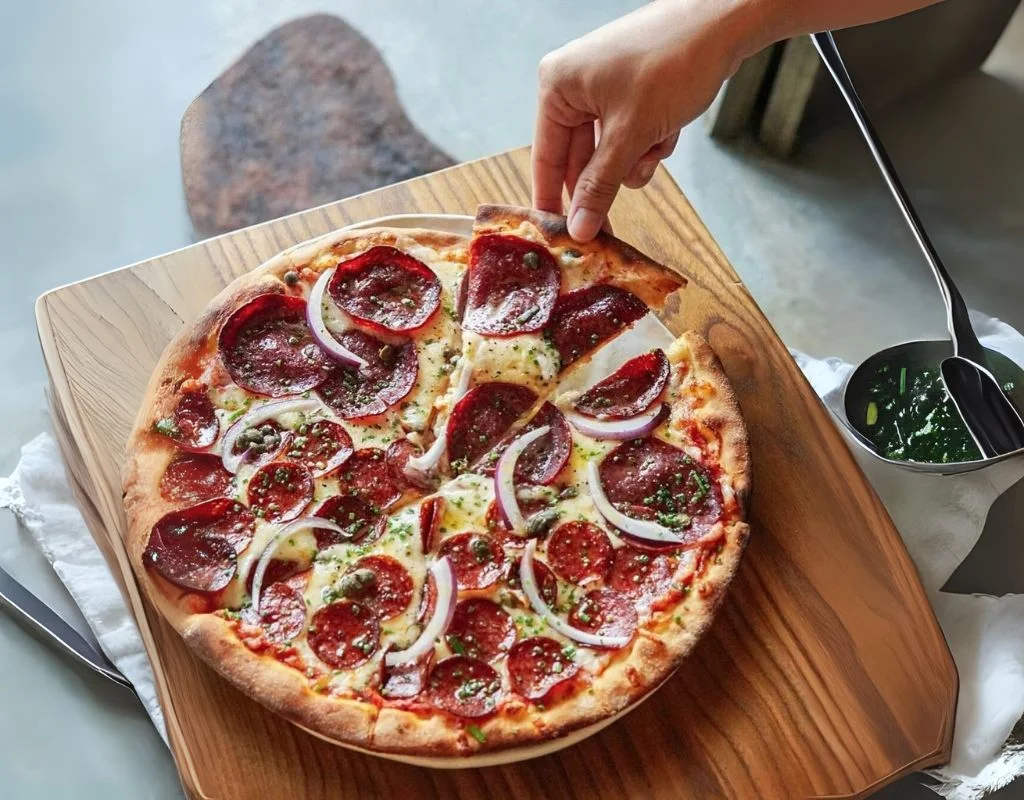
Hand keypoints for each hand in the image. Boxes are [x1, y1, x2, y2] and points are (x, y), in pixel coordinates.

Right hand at [532, 0, 770, 240]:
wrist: (724, 22)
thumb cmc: (672, 63)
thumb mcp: (631, 134)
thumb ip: (600, 185)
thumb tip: (579, 227)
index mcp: (557, 86)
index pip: (546, 157)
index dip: (552, 200)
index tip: (558, 238)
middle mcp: (574, 86)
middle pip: (579, 159)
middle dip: (608, 180)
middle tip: (611, 227)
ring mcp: (604, 88)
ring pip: (610, 153)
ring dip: (636, 160)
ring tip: (656, 145)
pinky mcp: (631, 92)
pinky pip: (630, 137)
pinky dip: (650, 142)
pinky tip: (668, 129)